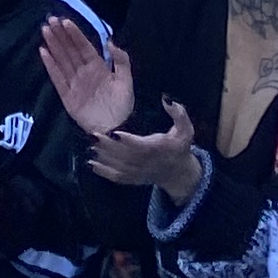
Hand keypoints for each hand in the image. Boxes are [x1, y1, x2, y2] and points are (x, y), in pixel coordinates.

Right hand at [36, 15, 137, 138]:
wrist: (116, 130)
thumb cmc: (123, 106)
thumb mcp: (126, 82)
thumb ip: (121, 61)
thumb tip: (110, 41)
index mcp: (98, 68)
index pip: (84, 47)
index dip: (75, 34)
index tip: (65, 21)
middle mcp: (84, 73)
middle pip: (70, 51)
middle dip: (60, 35)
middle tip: (50, 20)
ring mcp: (75, 84)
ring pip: (62, 60)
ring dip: (53, 45)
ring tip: (45, 30)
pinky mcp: (67, 96)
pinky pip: (57, 78)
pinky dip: (50, 66)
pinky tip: (43, 52)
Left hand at [81, 91, 201, 198]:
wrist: (178, 173)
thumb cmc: (179, 146)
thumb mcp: (185, 129)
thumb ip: (179, 114)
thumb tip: (166, 99)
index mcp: (157, 148)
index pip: (141, 146)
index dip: (128, 140)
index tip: (114, 132)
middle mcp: (146, 162)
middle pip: (125, 156)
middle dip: (109, 147)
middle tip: (94, 135)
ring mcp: (138, 172)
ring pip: (119, 167)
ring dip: (104, 157)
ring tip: (91, 145)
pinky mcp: (133, 179)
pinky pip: (117, 178)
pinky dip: (104, 172)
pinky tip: (91, 164)